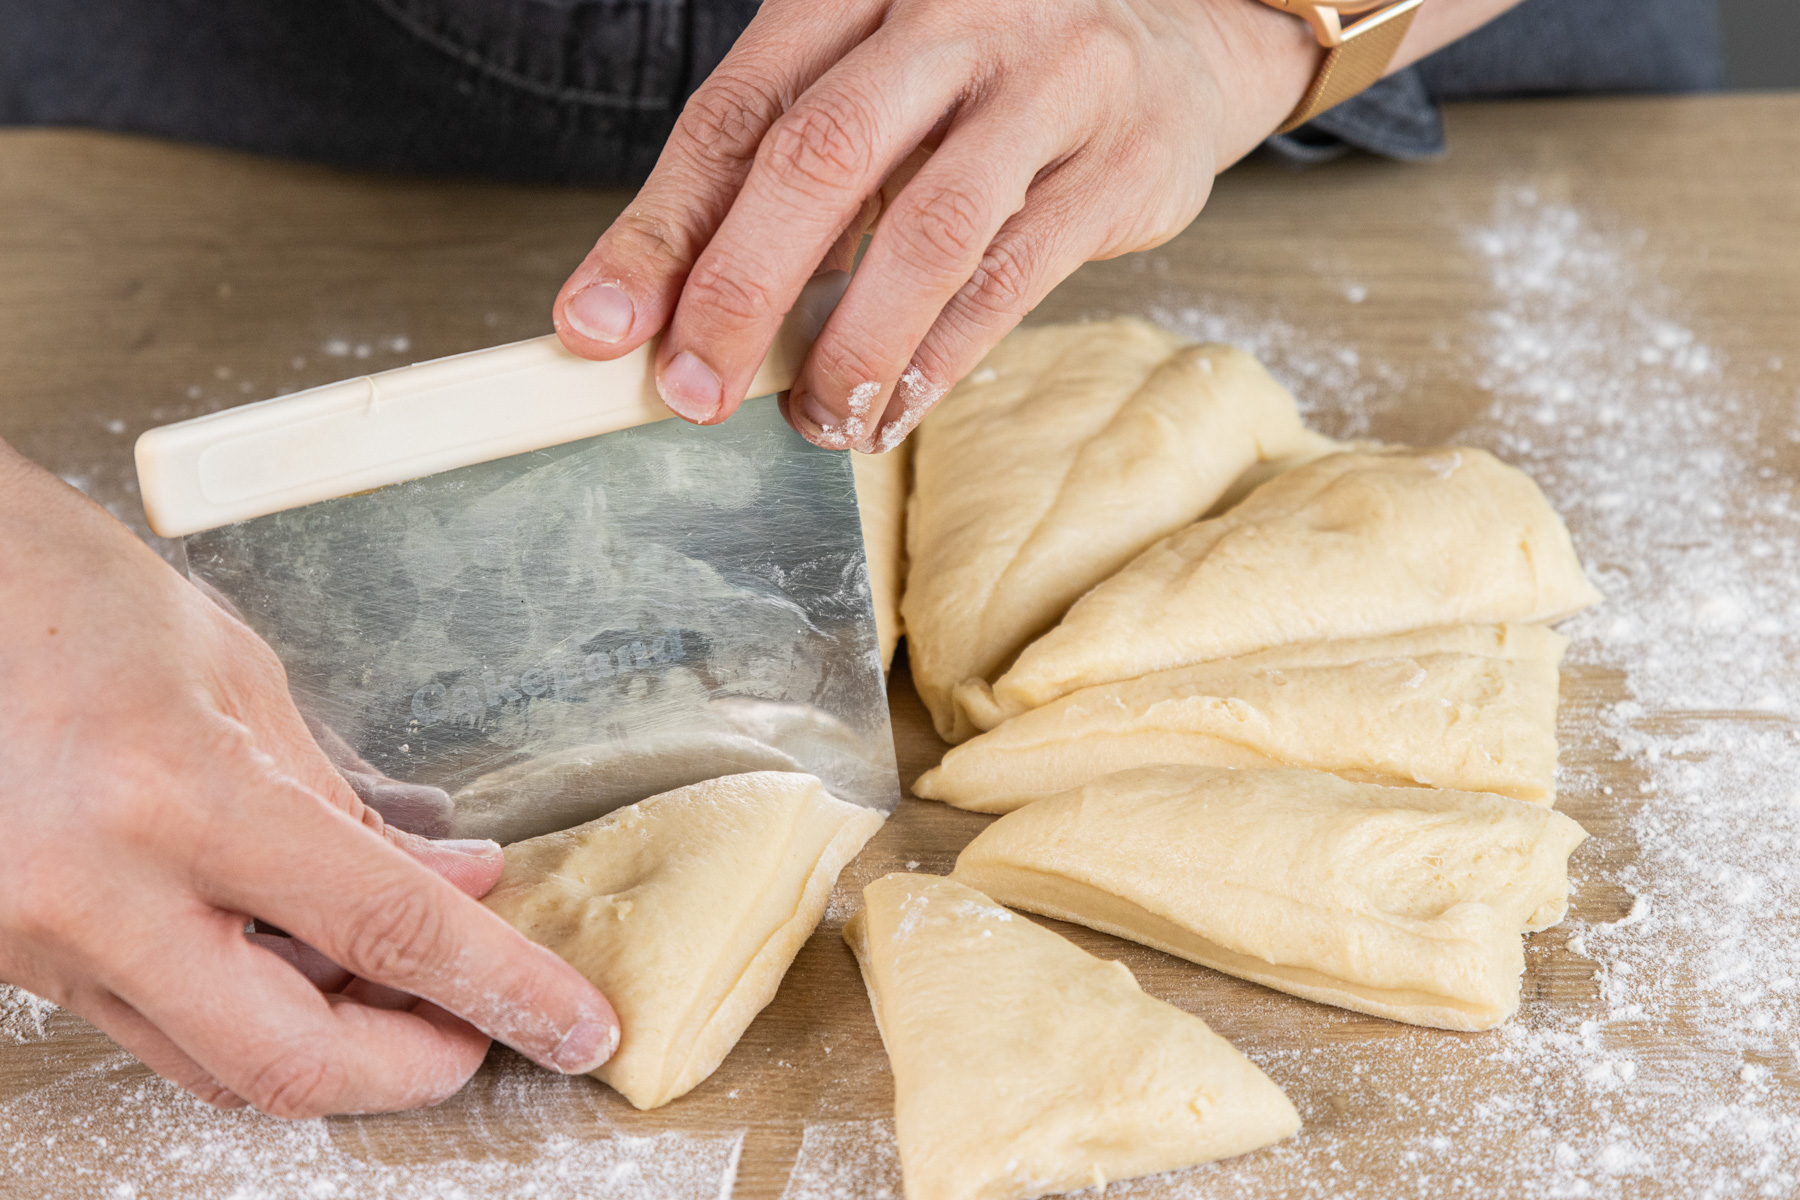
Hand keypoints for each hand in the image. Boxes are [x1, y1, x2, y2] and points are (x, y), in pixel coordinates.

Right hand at [0, 442, 619, 1115]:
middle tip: (482, 1035)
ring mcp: (40, 944)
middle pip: (292, 1059)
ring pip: (220, 1067)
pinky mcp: (16, 963)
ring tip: (407, 991)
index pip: (380, 923)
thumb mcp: (241, 681)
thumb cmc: (73, 602)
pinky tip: (307, 970)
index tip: (574, 1025)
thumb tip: (455, 883)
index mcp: (175, 794)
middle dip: (412, 1068)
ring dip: (336, 1051)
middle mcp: (97, 892)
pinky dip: (253, 1019)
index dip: (498, 984)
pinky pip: (159, 1031)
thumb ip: (350, 802)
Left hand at [552, 0, 1315, 451]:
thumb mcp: (874, 86)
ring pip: (925, 231)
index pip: (734, 113)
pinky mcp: (1121, 163)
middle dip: (739, 294)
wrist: (1180, 34)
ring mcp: (1047, 82)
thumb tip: (664, 310)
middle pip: (818, 158)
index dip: (658, 230)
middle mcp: (949, 15)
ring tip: (814, 420)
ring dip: (852, 348)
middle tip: (692, 391)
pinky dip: (939, 360)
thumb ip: (778, 175)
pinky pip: (1011, 278)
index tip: (598, 326)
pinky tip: (893, 408)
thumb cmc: (990, 74)